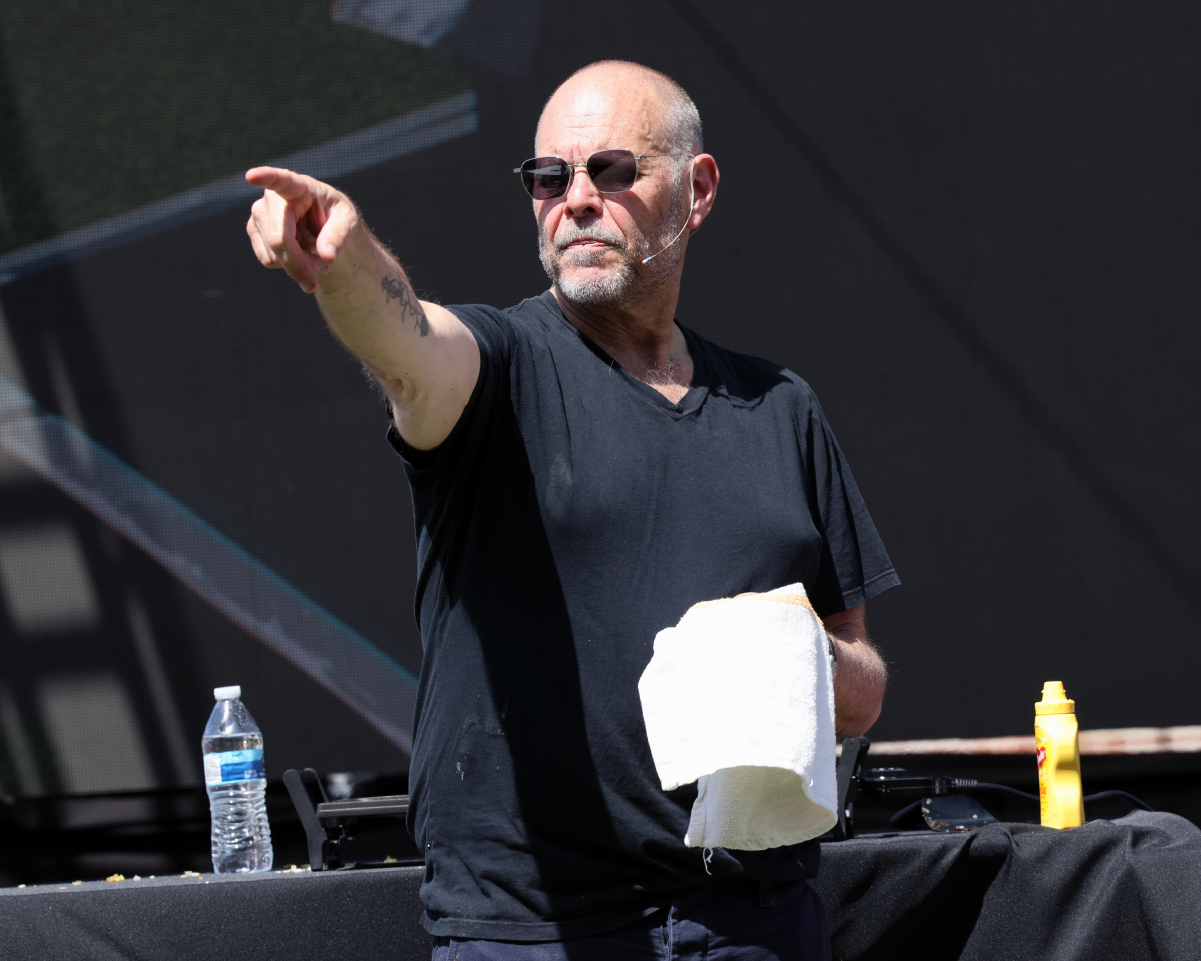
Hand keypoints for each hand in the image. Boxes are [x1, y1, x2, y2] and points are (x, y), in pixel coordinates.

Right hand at [245, 167, 358, 293]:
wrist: (322, 224)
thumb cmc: (334, 215)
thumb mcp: (347, 221)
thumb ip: (339, 235)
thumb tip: (326, 257)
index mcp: (298, 186)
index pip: (280, 180)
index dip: (266, 177)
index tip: (252, 176)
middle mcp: (272, 198)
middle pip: (279, 239)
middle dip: (300, 264)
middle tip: (325, 270)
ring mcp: (259, 214)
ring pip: (274, 255)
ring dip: (298, 264)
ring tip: (315, 254)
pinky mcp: (254, 231)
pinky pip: (268, 260)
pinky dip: (288, 266)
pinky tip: (300, 254)